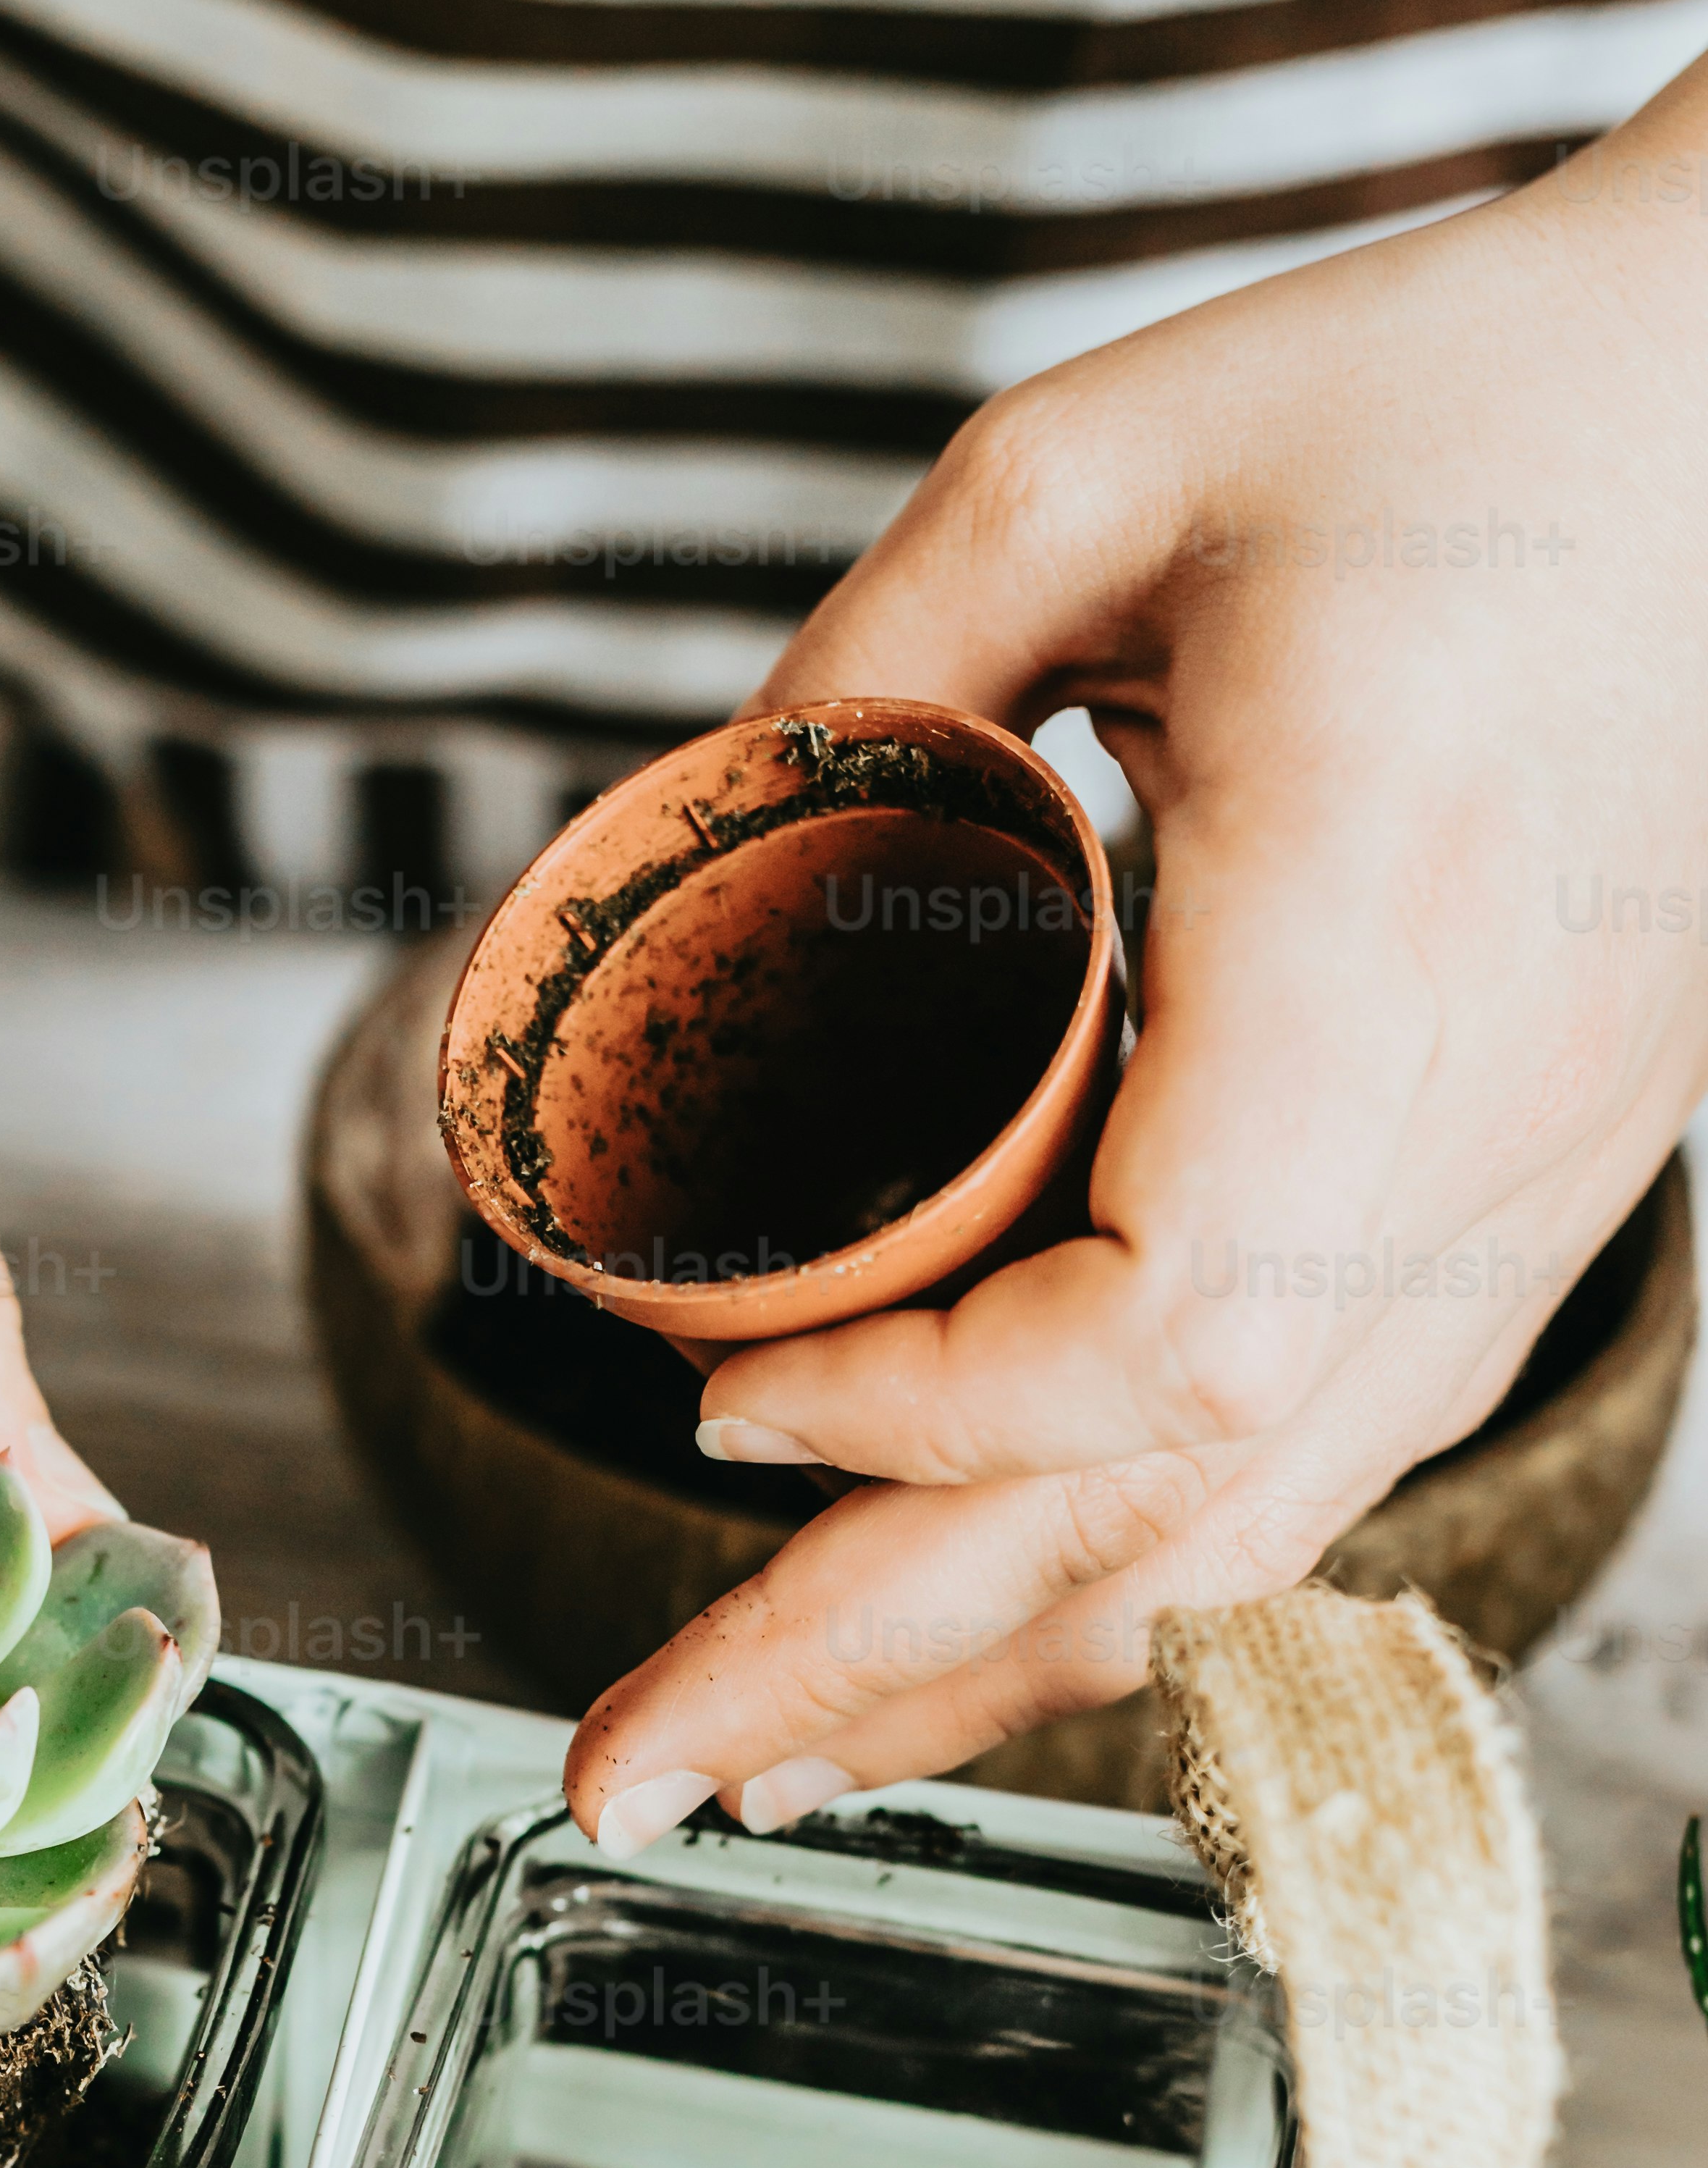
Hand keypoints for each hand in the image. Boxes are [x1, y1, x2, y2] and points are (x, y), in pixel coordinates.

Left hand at [566, 81, 1707, 1849]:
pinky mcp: (1530, 1194)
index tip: (717, 1405)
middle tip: (636, 1768)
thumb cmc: (1456, 399)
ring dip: (999, 1667)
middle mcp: (1475, 1130)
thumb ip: (863, 672)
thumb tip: (672, 854)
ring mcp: (1528, 1191)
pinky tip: (997, 1622)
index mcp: (1374, 951)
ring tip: (778, 1751)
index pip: (1155, 1328)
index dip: (918, 1414)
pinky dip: (1141, 1568)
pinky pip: (1329, 1458)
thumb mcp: (1090, 467)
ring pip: (1258, 1536)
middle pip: (1167, 1514)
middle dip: (873, 1665)